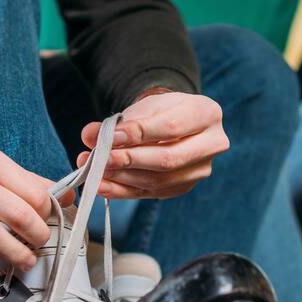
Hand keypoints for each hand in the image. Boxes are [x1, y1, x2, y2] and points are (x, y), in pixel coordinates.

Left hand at [75, 90, 228, 199]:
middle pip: (168, 159)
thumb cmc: (160, 111)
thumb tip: (90, 135)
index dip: (138, 134)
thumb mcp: (144, 107)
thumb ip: (119, 121)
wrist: (174, 123)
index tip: (110, 136)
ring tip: (94, 170)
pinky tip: (101, 186)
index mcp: (207, 114)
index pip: (171, 128)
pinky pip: (150, 193)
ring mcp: (199, 171)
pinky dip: (122, 191)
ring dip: (122, 177)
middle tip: (100, 159)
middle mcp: (212, 145)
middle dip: (129, 160)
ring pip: (159, 180)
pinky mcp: (183, 188)